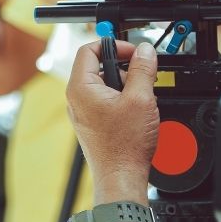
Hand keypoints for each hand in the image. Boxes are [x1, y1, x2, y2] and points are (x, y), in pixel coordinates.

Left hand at [67, 40, 159, 203]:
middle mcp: (76, 97)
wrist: (120, 177)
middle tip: (143, 72)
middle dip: (122, 65)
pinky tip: (136, 109)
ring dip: (124, 83)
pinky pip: (104, 99)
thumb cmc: (125, 145)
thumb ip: (143, 70)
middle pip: (97, 66)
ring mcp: (82, 111)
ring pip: (103, 83)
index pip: (89, 49)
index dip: (113, 45)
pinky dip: (120, 97)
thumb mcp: (141, 99)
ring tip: (142, 94)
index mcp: (81, 87)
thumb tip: (144, 51)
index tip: (133, 51)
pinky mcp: (91, 122)